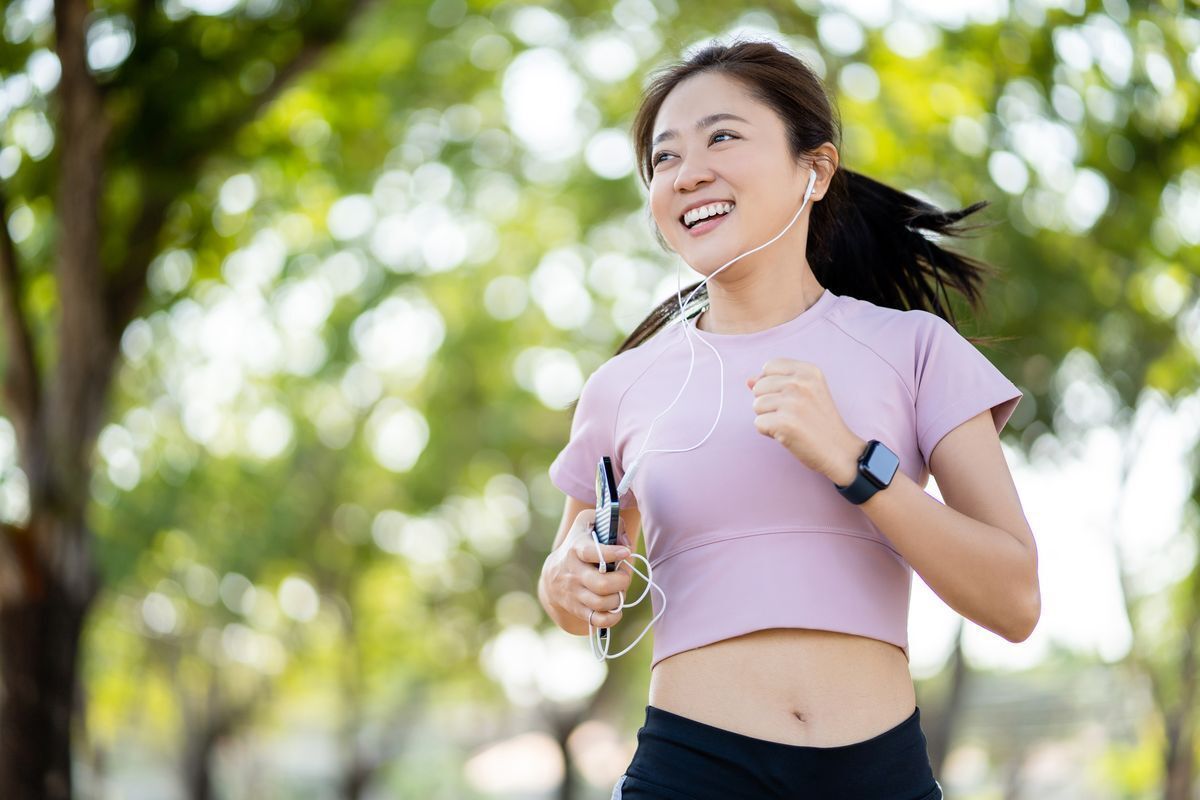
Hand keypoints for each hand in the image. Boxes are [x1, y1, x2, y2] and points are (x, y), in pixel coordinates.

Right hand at [542, 509, 633, 630]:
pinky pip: (597, 620)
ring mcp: (574, 593)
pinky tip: (616, 608)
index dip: (611, 553)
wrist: (554, 573)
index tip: (625, 552)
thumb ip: (612, 524)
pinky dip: (612, 617)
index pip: (592, 553)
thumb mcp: (588, 524)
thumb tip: (626, 544)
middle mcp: (574, 573)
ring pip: (601, 603)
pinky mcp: (577, 609)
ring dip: (618, 598)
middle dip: (621, 580)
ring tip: (619, 589)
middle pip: (601, 584)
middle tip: (623, 575)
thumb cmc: (580, 543)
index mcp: (576, 549)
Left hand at [746, 358, 865, 484]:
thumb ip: (777, 383)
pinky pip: (758, 424)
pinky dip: (769, 432)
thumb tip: (749, 381)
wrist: (839, 450)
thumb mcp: (807, 393)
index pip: (769, 367)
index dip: (772, 385)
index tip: (789, 398)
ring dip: (769, 418)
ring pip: (756, 405)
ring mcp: (792, 402)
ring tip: (791, 424)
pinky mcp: (784, 423)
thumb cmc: (820, 422)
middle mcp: (800, 383)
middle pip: (759, 387)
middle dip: (769, 403)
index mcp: (808, 371)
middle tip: (792, 415)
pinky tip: (788, 435)